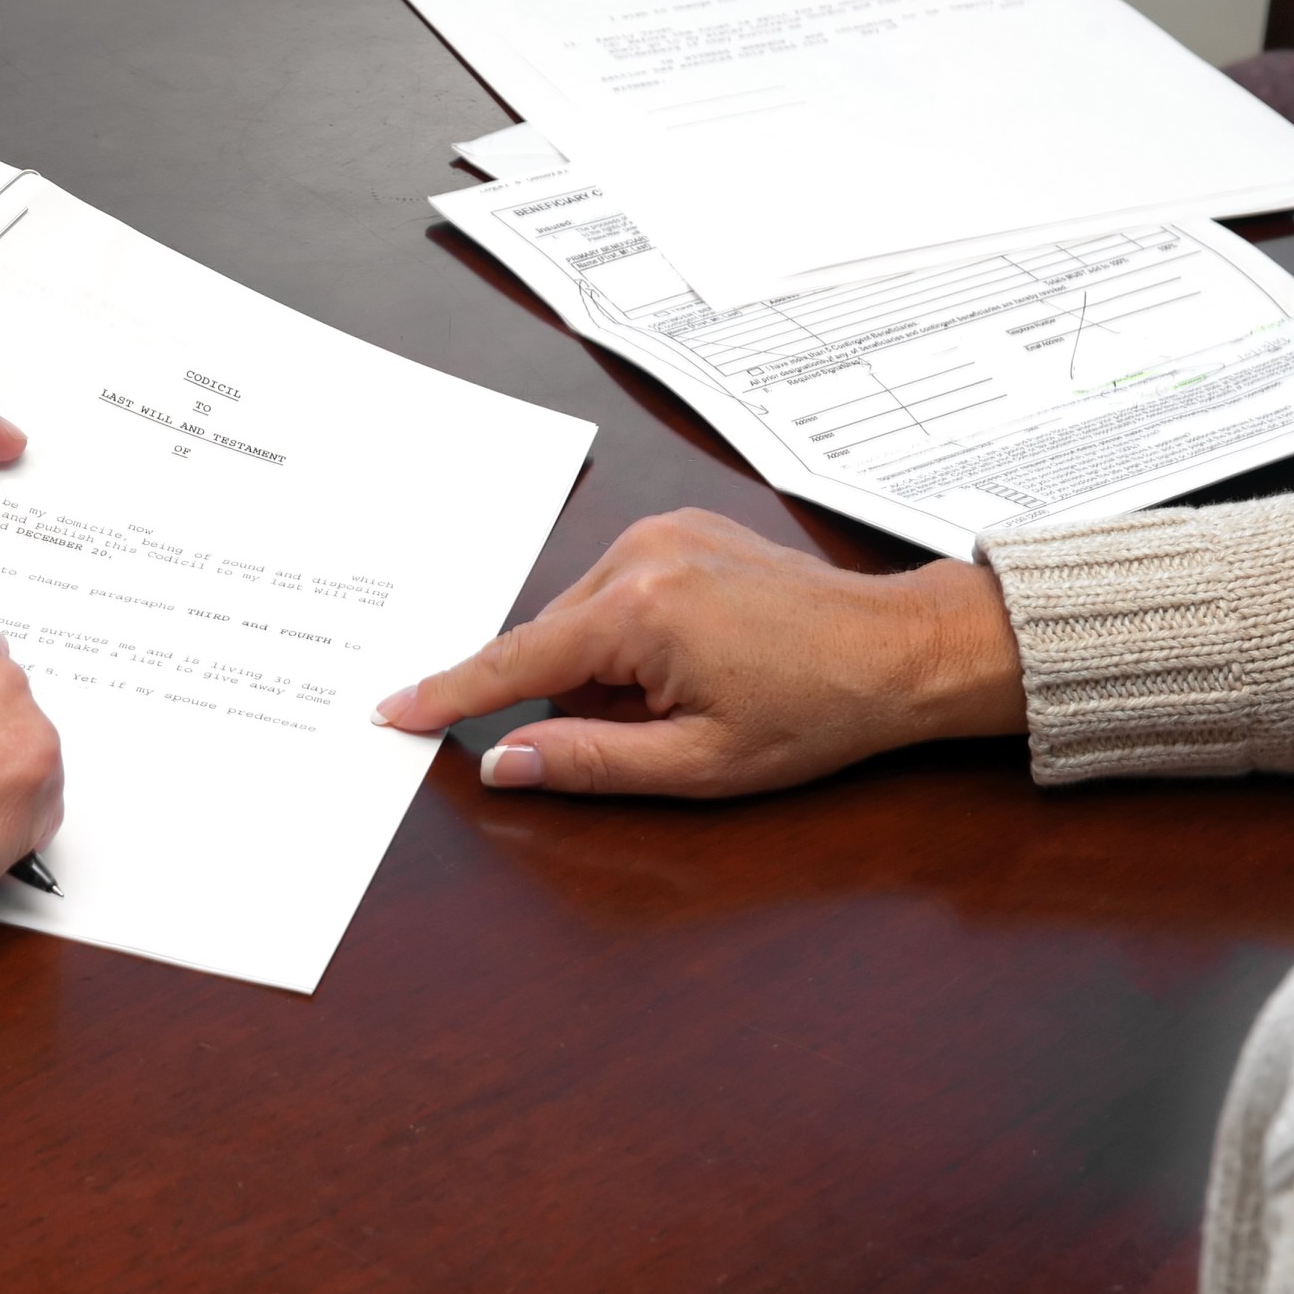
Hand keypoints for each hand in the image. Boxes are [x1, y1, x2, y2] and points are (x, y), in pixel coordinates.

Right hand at [371, 510, 1026, 797]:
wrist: (900, 650)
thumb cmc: (817, 711)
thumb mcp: (697, 764)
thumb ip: (587, 761)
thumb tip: (505, 762)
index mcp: (638, 612)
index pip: (513, 661)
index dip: (448, 695)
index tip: (393, 710)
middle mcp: (639, 555)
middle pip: (547, 638)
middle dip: (567, 694)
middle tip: (648, 731)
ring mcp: (661, 534)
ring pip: (579, 615)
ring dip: (600, 665)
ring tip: (685, 696)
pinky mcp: (681, 529)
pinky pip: (614, 590)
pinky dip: (623, 634)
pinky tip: (685, 662)